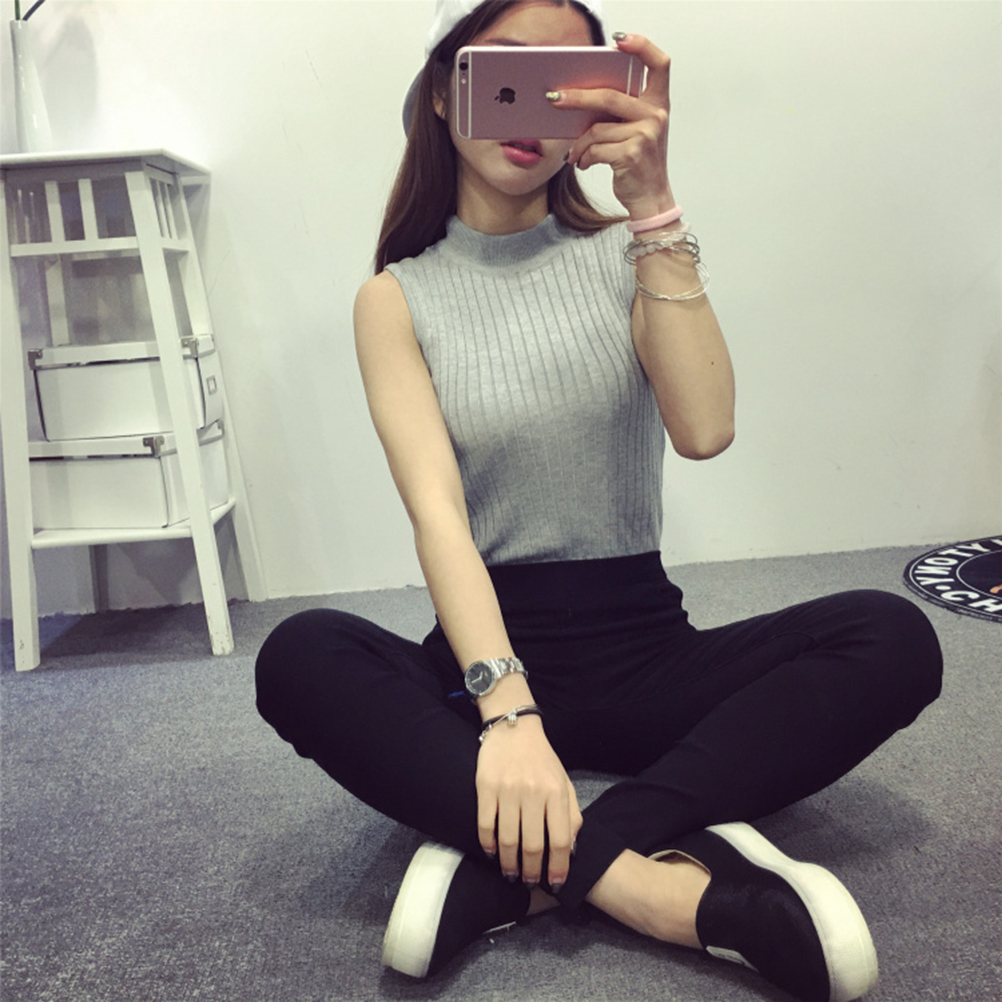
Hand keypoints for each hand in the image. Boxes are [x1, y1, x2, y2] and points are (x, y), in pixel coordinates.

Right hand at [476, 714, 582, 891]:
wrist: (514, 728)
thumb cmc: (541, 759)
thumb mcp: (564, 782)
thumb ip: (571, 813)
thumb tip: (571, 848)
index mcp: (557, 792)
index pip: (561, 840)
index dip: (559, 867)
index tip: (556, 883)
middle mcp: (534, 792)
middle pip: (534, 845)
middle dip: (532, 871)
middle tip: (530, 882)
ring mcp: (508, 790)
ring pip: (509, 840)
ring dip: (509, 864)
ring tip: (511, 874)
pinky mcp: (486, 787)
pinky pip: (486, 825)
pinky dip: (489, 845)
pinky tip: (493, 853)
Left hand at [555, 33, 673, 220]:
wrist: (651, 198)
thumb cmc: (638, 163)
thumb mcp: (636, 132)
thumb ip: (622, 112)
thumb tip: (580, 99)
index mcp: (658, 103)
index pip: (659, 64)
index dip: (641, 47)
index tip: (619, 42)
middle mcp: (656, 115)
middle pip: (610, 96)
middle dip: (577, 98)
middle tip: (554, 99)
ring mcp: (645, 135)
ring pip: (597, 129)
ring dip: (579, 143)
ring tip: (574, 153)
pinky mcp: (631, 154)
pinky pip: (595, 149)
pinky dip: (584, 157)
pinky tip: (583, 163)